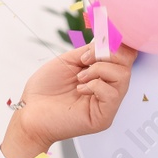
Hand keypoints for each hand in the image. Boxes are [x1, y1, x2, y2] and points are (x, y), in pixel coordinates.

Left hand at [4, 42, 137, 155]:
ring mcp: (107, 103)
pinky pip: (112, 94)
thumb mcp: (69, 60)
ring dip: (99, 69)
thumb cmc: (45, 89)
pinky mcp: (104, 117)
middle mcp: (108, 87)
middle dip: (107, 53)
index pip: (124, 54)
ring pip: (123, 75)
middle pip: (127, 62)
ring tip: (80, 77)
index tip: (98, 42)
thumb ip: (91, 50)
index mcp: (102, 73)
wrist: (29, 110)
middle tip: (84, 60)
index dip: (115, 43)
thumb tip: (108, 39)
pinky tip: (80, 89)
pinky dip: (95, 85)